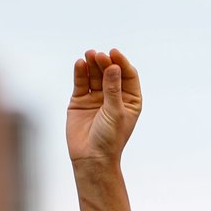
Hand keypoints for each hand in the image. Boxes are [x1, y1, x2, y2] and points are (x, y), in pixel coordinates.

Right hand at [67, 48, 141, 164]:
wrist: (91, 157)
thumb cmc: (109, 139)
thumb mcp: (115, 112)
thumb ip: (113, 89)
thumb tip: (113, 66)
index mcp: (130, 101)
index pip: (128, 76)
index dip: (122, 63)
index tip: (114, 53)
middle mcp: (113, 97)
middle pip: (110, 72)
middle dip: (105, 63)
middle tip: (99, 56)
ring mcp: (96, 98)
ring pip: (95, 75)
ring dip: (93, 64)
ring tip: (90, 55)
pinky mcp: (80, 100)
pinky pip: (81, 82)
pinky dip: (81, 72)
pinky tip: (81, 64)